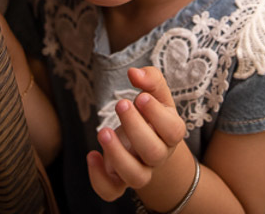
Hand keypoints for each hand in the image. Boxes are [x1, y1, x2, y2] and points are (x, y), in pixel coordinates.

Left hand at [86, 67, 186, 200]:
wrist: (147, 139)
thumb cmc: (151, 112)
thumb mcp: (156, 93)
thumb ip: (150, 79)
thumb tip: (134, 73)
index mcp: (171, 133)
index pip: (172, 130)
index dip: (157, 115)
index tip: (141, 97)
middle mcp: (158, 155)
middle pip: (153, 152)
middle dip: (136, 128)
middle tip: (121, 104)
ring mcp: (140, 170)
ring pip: (136, 177)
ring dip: (118, 155)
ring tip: (103, 131)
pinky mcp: (119, 181)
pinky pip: (112, 191)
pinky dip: (99, 179)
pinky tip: (91, 155)